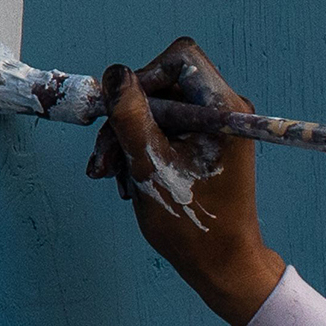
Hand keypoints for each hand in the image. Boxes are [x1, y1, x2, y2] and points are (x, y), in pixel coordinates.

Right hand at [87, 37, 287, 325]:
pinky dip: (142, 151)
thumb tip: (114, 74)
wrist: (222, 265)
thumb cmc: (194, 223)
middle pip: (162, 87)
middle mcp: (223, 111)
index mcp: (222, 109)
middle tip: (103, 160)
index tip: (121, 111)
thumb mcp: (150, 167)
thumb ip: (130, 117)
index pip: (180, 59)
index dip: (143, 77)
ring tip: (113, 178)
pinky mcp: (204, 145)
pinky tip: (130, 182)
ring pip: (157, 111)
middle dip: (127, 120)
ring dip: (127, 140)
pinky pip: (164, 131)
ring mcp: (214, 128)